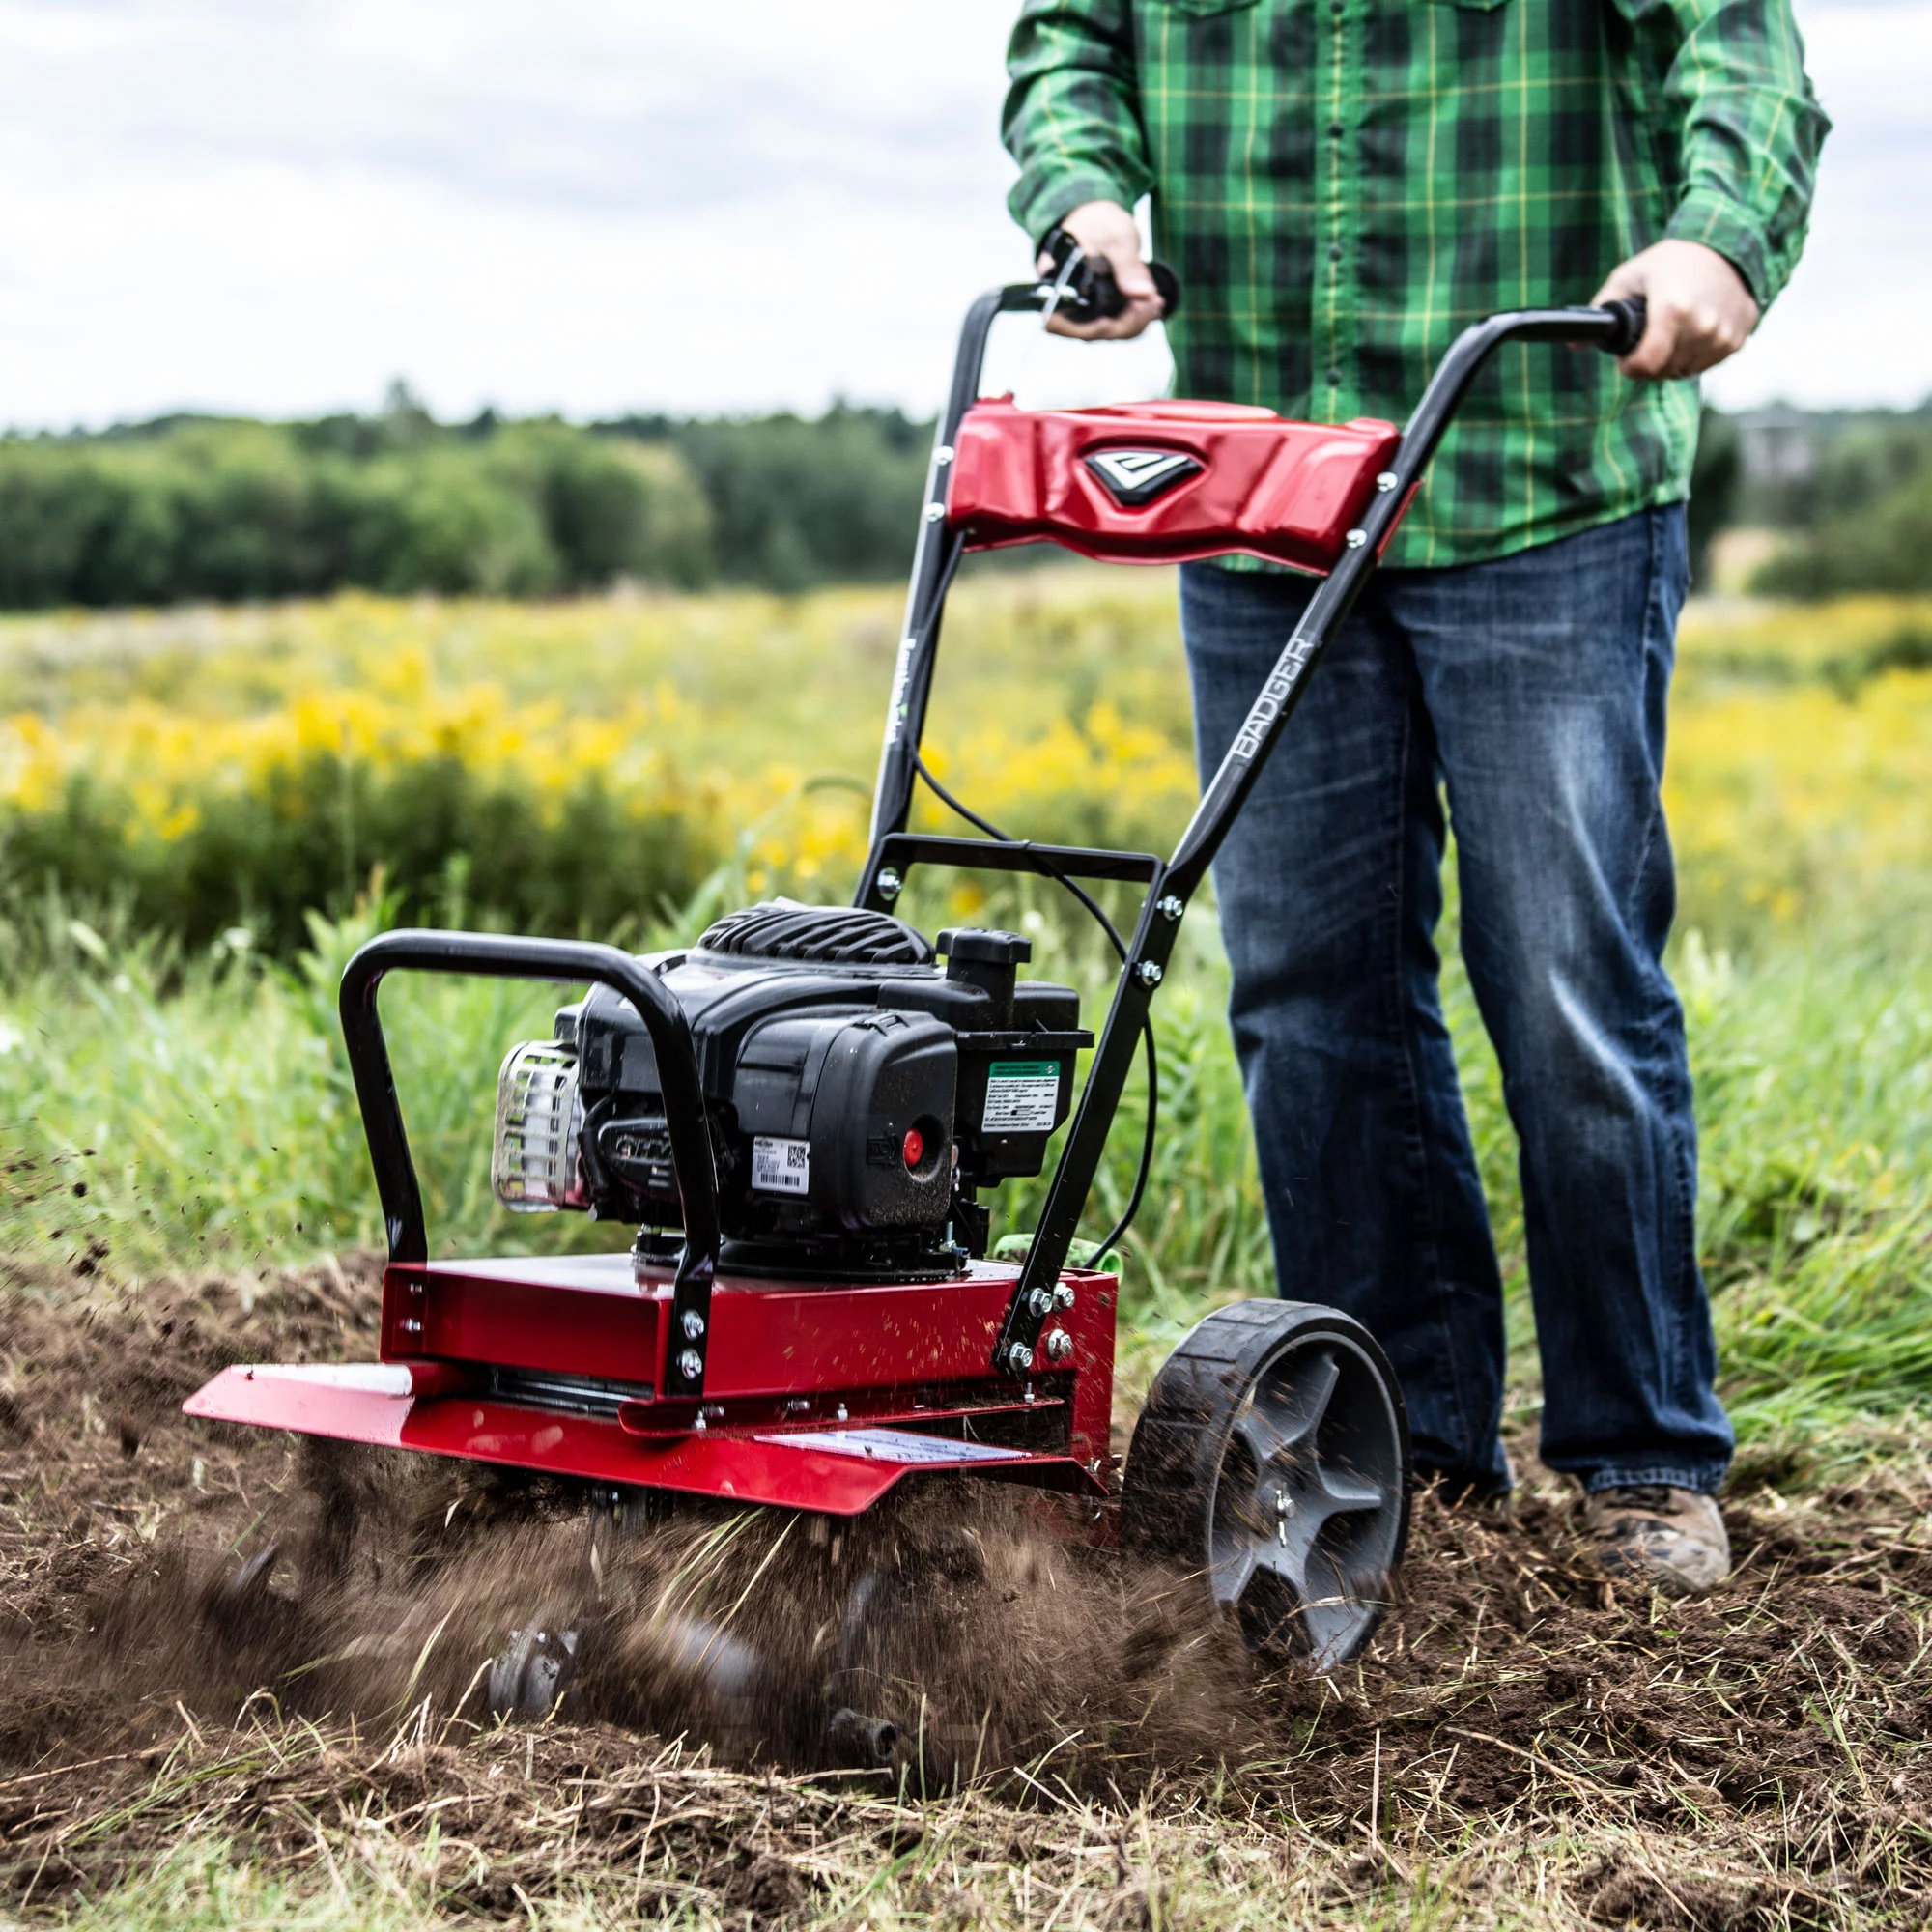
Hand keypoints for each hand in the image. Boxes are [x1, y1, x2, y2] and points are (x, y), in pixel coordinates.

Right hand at [1038, 200, 1165, 339]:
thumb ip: (1127, 265)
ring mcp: (1081, 308)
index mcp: (1055, 281)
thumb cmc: (1097, 220)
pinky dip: (1133, 319)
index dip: (1085, 328)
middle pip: (1088, 331)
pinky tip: (1151, 305)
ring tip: (1155, 302)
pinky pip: (1113, 325)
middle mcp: (1063, 301)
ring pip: (1105, 332)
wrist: (1097, 215)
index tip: (1111, 322)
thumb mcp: (1115, 236)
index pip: (1058, 321)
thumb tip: (1141, 293)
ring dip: (1134, 323)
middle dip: (1124, 323)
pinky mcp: (1096, 309)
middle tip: (1152, 302)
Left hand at [1594, 239, 1759, 380]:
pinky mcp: (1738, 339)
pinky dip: (1696, 354)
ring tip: (1674, 328)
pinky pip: (1707, 363)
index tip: (1627, 359)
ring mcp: (1724, 334)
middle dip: (1650, 361)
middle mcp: (1703, 325)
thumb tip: (1573, 341)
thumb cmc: (1670, 262)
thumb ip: (1600, 310)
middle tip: (1651, 335)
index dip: (1630, 367)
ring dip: (1673, 359)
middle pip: (1663, 371)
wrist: (1727, 247)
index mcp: (1673, 309)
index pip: (1645, 365)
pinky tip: (1695, 329)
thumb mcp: (1629, 277)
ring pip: (1684, 370)